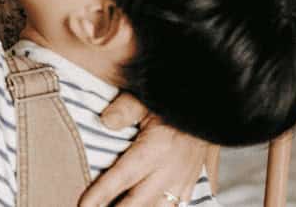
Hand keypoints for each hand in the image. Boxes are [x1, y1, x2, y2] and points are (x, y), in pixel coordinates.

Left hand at [78, 95, 207, 206]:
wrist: (211, 109)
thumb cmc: (173, 104)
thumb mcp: (146, 99)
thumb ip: (125, 109)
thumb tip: (105, 121)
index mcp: (155, 150)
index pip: (121, 178)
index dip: (100, 195)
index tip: (84, 206)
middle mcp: (170, 172)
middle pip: (138, 204)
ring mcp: (185, 183)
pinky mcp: (195, 187)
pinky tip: (150, 206)